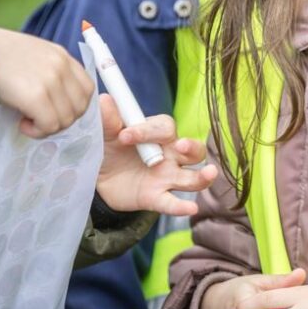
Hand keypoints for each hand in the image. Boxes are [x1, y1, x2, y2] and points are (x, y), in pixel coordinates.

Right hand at [0, 25, 93, 137]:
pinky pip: (50, 125)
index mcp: (61, 55)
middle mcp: (61, 65)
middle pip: (80, 107)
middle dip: (61, 119)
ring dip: (47, 126)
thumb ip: (50, 72)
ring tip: (26, 119)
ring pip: (66, 119)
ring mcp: (51, 80)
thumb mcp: (32, 56)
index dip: (73, 106)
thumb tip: (59, 101)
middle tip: (38, 118)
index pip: (87, 89)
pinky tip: (21, 123)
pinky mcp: (37, 96)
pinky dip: (37, 131)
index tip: (53, 110)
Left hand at [95, 94, 218, 213]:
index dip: (147, 131)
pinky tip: (190, 208)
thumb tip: (105, 100)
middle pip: (194, 150)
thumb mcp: (106, 134)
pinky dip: (182, 207)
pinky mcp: (157, 198)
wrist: (99, 179)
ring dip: (203, 176)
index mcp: (158, 134)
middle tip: (179, 146)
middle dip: (191, 147)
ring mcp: (167, 178)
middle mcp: (170, 155)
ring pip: (193, 177)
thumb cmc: (110, 148)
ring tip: (209, 173)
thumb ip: (108, 120)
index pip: (164, 128)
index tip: (124, 136)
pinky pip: (173, 203)